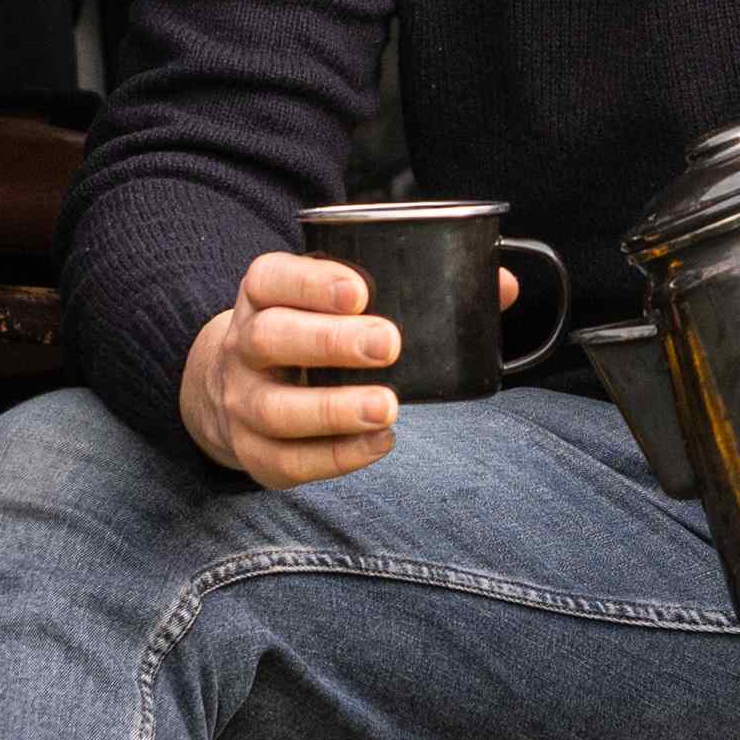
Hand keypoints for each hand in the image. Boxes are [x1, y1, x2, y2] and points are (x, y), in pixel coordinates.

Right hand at [183, 251, 490, 488]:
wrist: (237, 382)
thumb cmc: (310, 329)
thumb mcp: (338, 297)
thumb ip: (415, 288)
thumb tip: (502, 285)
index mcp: (263, 294)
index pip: (272, 279)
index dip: (311, 282)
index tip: (360, 290)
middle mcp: (243, 345)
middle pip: (272, 338)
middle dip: (330, 342)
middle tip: (388, 345)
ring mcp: (243, 402)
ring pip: (277, 407)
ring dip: (334, 409)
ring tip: (387, 407)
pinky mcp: (254, 452)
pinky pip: (289, 460)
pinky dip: (335, 456)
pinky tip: (378, 443)